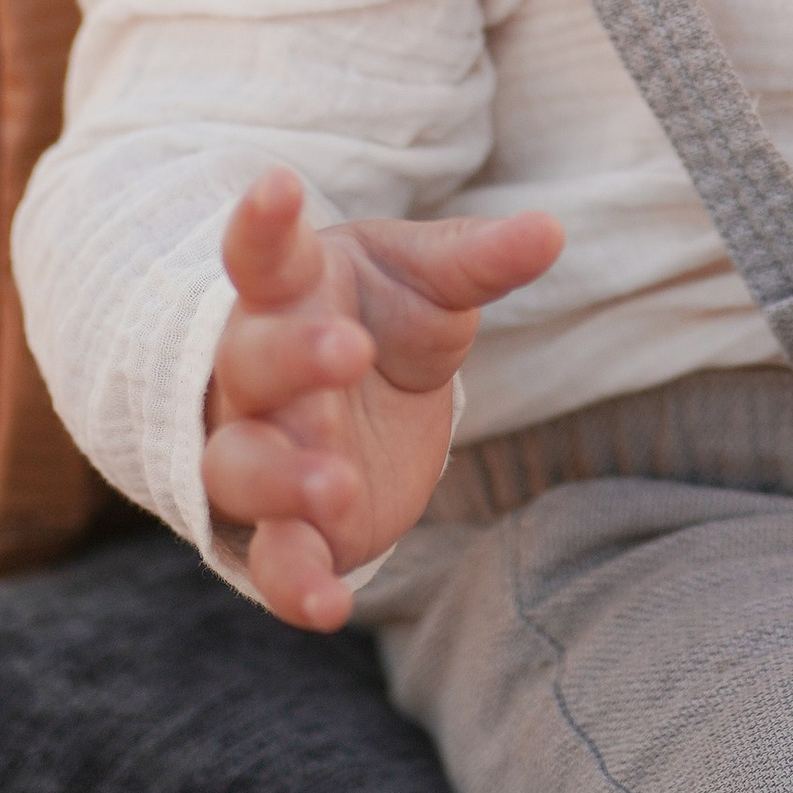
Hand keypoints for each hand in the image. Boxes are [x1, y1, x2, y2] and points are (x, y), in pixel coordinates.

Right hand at [201, 169, 563, 629]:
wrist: (355, 396)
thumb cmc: (379, 313)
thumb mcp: (429, 281)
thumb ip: (480, 261)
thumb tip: (552, 230)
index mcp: (288, 292)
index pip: (262, 252)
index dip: (263, 221)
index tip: (279, 183)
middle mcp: (253, 372)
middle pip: (251, 362)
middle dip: (293, 357)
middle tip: (349, 349)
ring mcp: (258, 450)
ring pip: (241, 465)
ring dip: (282, 477)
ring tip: (335, 484)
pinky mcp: (283, 527)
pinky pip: (270, 561)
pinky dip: (292, 585)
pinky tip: (328, 609)